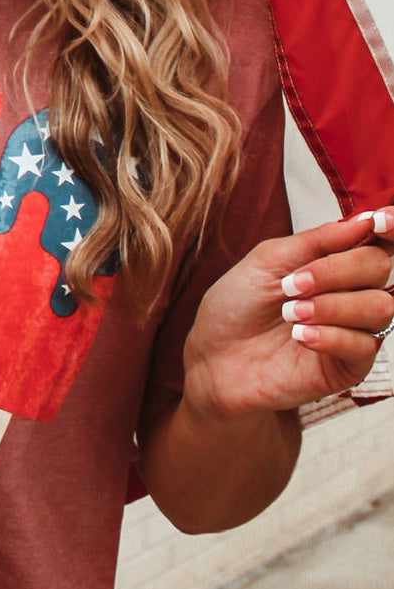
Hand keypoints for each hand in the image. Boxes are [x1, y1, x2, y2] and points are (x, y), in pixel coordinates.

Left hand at [182, 208, 393, 420]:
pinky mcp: (347, 367)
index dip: (388, 226)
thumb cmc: (237, 307)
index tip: (375, 222)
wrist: (211, 359)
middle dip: (336, 270)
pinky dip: (331, 336)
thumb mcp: (267, 261)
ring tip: (290, 313)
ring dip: (331, 306)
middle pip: (379, 267)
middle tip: (291, 285)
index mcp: (335, 262)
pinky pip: (364, 346)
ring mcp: (352, 330)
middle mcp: (352, 293)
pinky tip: (300, 337)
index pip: (380, 241)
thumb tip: (363, 221)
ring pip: (379, 307)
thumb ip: (316, 240)